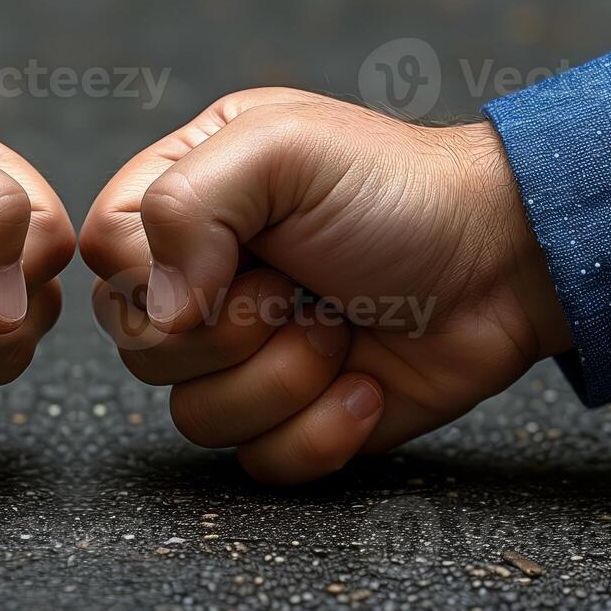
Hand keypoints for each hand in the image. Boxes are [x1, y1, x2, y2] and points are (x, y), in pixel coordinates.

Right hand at [81, 88, 570, 483]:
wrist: (505, 265)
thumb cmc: (398, 190)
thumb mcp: (283, 147)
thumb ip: (186, 202)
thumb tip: (162, 317)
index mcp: (182, 202)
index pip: (105, 256)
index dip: (163, 273)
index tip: (244, 253)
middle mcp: (199, 281)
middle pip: (142, 349)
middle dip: (239, 330)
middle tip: (305, 289)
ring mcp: (243, 357)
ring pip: (194, 418)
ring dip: (286, 381)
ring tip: (342, 333)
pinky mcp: (290, 419)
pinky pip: (258, 463)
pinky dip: (321, 433)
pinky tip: (366, 386)